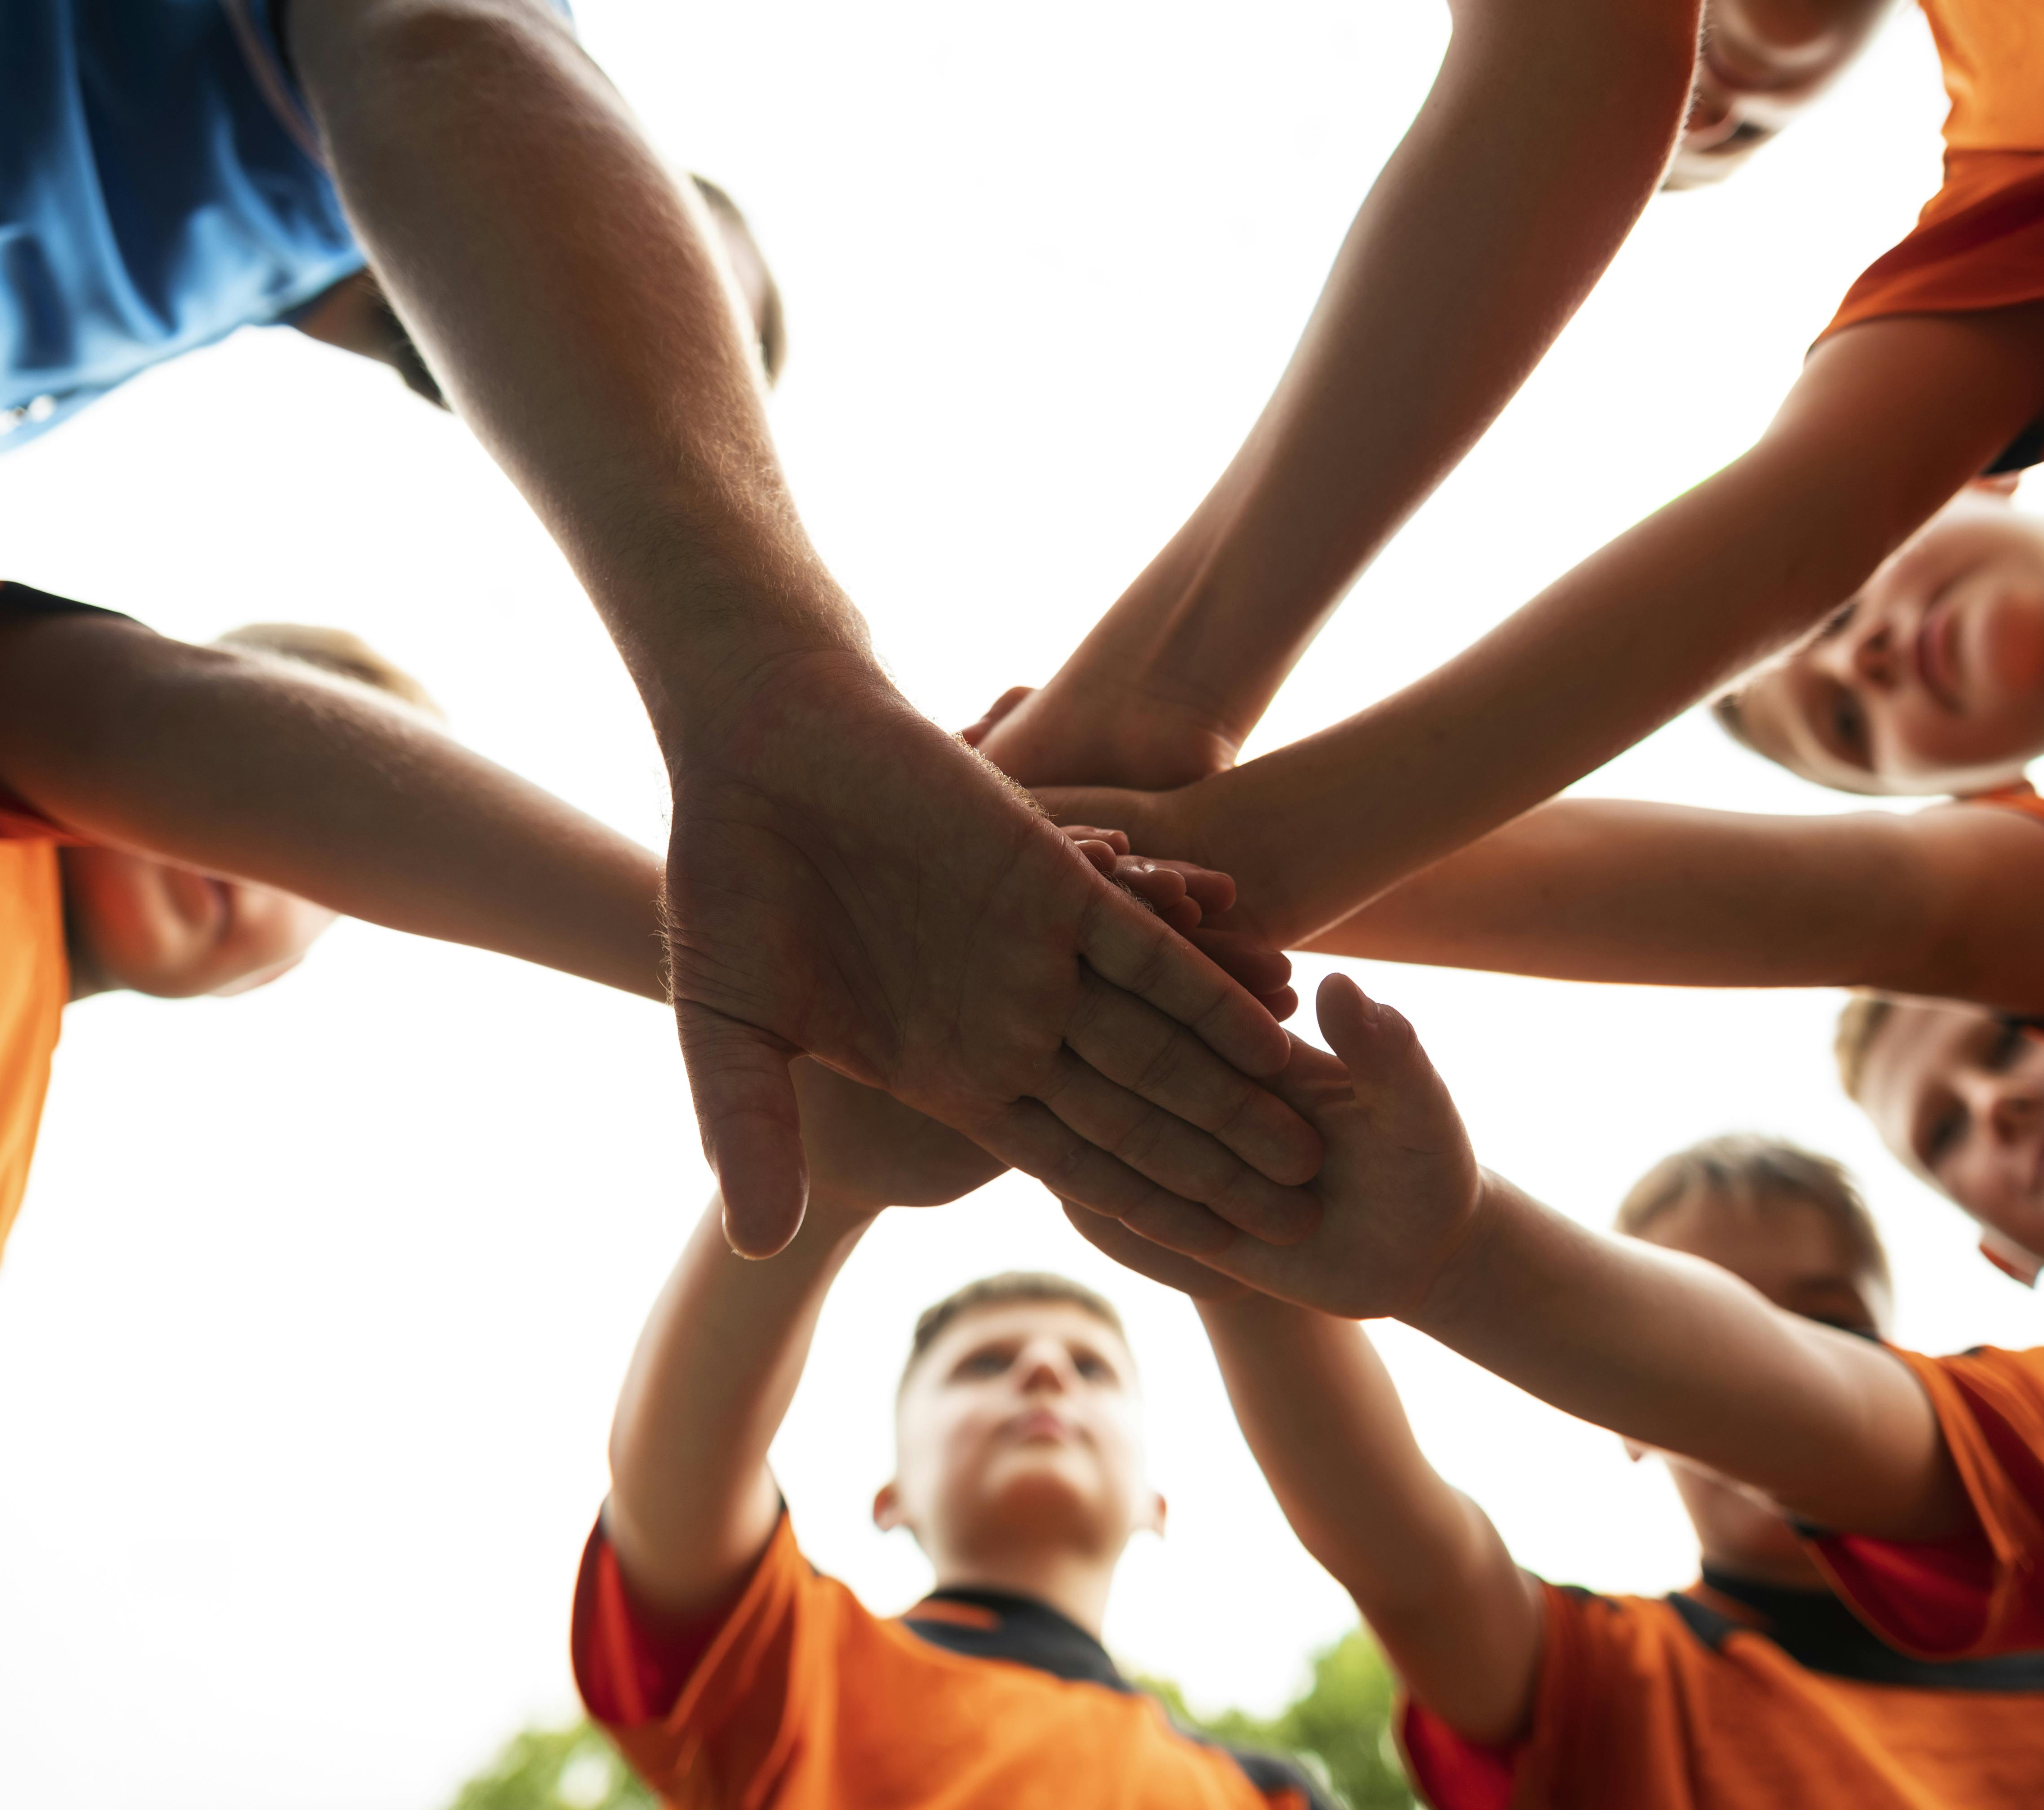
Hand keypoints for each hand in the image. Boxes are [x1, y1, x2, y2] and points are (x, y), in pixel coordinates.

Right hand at [664, 654, 1321, 1257]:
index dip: (1142, 1219)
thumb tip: (760, 1241)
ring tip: (1317, 1148)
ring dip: (1236, 1094)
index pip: (1074, 1167)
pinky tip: (1271, 1032)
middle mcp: (1014, 1022)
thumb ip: (748, 1130)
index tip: (1213, 1274)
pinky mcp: (1055, 881)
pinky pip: (1149, 949)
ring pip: (1164, 1043)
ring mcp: (1042, 954)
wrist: (760, 753)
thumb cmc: (729, 883)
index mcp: (952, 1070)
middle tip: (1302, 1231)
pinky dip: (1208, 990)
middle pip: (1142, 1121)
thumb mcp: (726, 1026)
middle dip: (1218, 1175)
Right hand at [1081, 972, 1484, 1318]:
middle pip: (1125, 1049)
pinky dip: (1108, 1206)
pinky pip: (1112, 1202)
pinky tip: (1102, 1215)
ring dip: (1099, 1137)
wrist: (1416, 1254)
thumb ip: (1382, 1047)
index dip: (1165, 971)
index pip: (1188, 980)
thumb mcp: (1414, 1104)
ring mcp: (1174, 1144)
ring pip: (1102, 1126)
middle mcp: (1195, 1078)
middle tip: (1107, 1084)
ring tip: (1092, 1159)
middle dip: (1111, 1058)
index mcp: (1248, 1031)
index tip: (1164, 978)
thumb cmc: (1425, 1159)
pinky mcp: (1165, 1208)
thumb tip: (1339, 982)